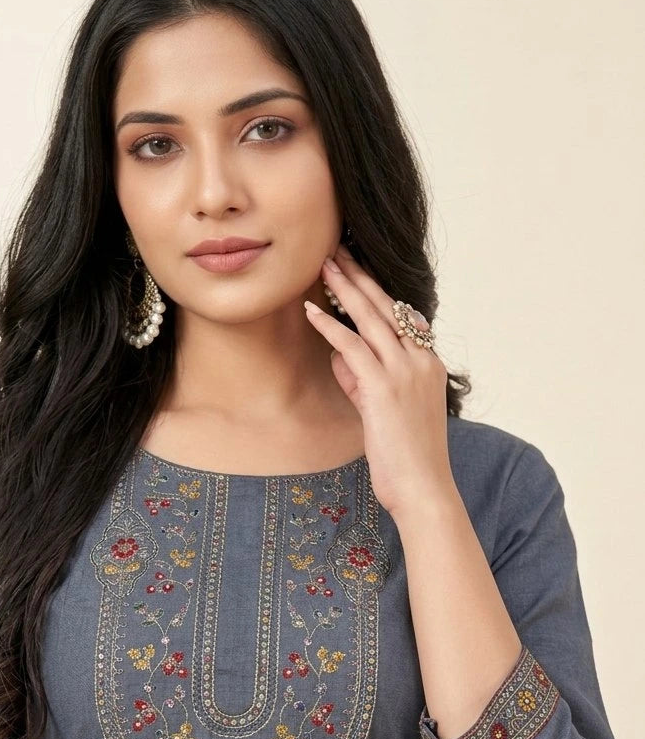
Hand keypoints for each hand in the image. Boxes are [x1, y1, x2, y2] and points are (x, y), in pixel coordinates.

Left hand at [304, 242, 453, 519]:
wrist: (423, 488)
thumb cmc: (406, 458)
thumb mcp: (383, 411)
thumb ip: (363, 380)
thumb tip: (339, 356)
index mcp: (427, 364)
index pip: (401, 317)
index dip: (376, 292)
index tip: (357, 269)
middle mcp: (421, 360)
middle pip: (387, 307)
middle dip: (360, 276)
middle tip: (338, 249)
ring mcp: (405, 371)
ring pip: (372, 318)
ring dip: (345, 288)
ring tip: (324, 264)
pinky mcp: (384, 387)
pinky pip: (353, 347)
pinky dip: (330, 327)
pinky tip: (311, 312)